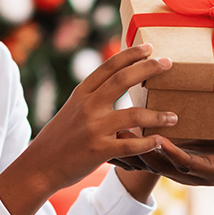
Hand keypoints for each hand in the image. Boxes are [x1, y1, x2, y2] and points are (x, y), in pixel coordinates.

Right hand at [0, 44, 177, 214]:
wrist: (39, 166)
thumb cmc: (59, 138)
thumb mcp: (72, 109)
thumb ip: (92, 97)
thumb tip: (117, 82)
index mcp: (81, 94)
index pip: (108, 67)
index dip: (130, 55)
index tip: (148, 48)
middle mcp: (87, 107)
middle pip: (123, 80)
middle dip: (148, 69)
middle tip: (168, 64)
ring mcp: (93, 128)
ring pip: (133, 115)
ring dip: (158, 115)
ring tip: (174, 117)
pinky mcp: (98, 151)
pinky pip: (130, 146)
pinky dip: (148, 143)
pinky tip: (161, 141)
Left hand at [114, 138, 213, 186]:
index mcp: (212, 169)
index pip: (189, 164)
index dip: (173, 153)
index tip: (160, 140)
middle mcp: (194, 171)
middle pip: (162, 164)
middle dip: (140, 152)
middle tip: (121, 135)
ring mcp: (184, 167)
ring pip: (151, 161)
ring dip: (131, 150)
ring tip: (110, 134)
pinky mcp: (177, 160)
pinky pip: (151, 154)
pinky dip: (135, 144)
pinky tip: (121, 135)